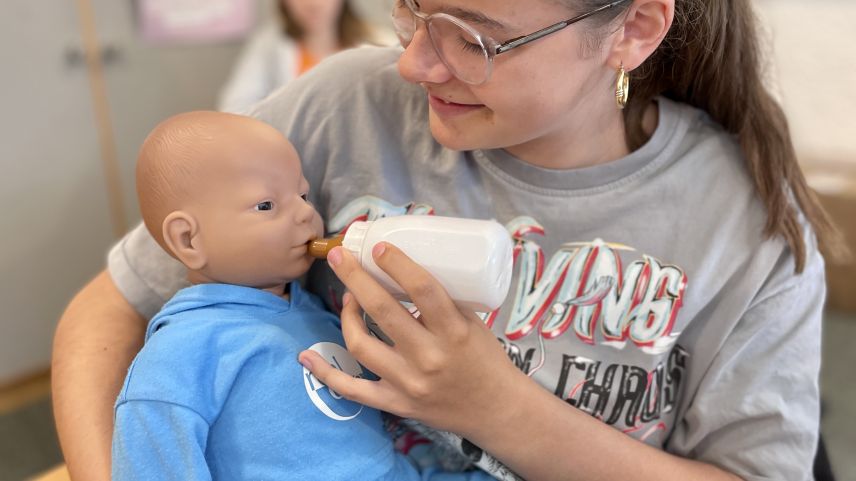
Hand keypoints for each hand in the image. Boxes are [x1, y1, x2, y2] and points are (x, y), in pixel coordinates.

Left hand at [298, 242, 527, 436]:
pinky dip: (326, 373)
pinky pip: (352, 389)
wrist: (494, 409)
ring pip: (361, 345)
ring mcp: (408, 383)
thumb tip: (401, 266)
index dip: (397, 264)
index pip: (423, 290)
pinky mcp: (395, 403)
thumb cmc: (485, 358)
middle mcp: (429, 358)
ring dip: (346, 315)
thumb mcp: (472, 322)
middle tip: (341, 256)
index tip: (379, 246)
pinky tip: (306, 357)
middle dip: (356, 278)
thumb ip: (440, 300)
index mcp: (454, 332)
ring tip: (348, 297)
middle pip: (382, 311)